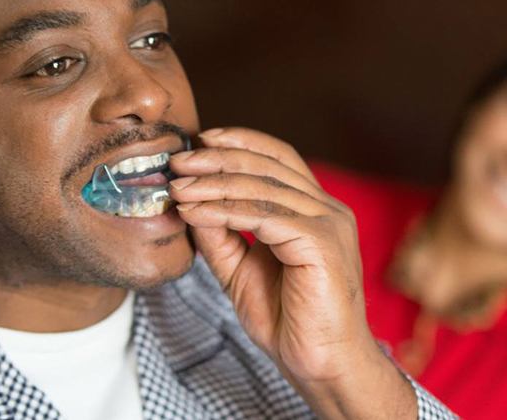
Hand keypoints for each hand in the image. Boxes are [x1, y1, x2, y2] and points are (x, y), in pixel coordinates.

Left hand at [169, 127, 415, 418]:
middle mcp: (327, 208)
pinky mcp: (322, 242)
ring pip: (263, 186)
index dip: (242, 141)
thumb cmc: (288, 318)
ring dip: (214, 183)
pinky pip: (264, 216)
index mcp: (314, 209)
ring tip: (178, 187)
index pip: (279, 158)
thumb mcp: (241, 268)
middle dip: (219, 158)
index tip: (202, 141)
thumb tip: (189, 201)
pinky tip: (194, 212)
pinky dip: (224, 210)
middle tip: (179, 160)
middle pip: (269, 164)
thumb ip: (221, 234)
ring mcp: (328, 223)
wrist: (321, 365)